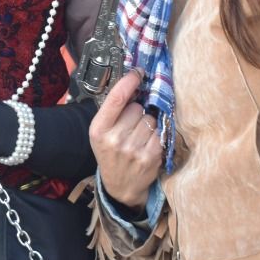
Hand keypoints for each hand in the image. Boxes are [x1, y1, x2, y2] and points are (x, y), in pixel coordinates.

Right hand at [89, 71, 161, 210]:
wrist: (120, 187)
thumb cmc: (110, 154)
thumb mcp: (101, 133)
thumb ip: (112, 111)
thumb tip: (132, 83)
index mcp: (98, 130)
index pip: (116, 98)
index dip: (129, 82)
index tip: (138, 72)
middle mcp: (115, 139)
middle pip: (137, 108)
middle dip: (137, 113)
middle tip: (130, 126)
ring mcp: (134, 149)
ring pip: (151, 119)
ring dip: (148, 124)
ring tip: (139, 137)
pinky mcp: (151, 156)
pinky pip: (160, 132)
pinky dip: (156, 136)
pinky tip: (147, 145)